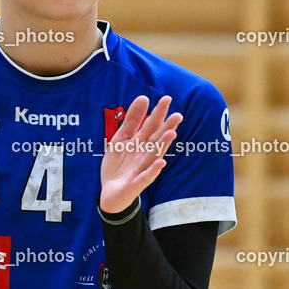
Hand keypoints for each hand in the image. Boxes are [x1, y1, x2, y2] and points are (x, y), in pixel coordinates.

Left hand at [99, 95, 181, 213]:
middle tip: (178, 115)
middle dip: (166, 127)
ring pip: (154, 155)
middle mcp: (144, 154)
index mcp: (141, 143)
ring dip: (163, 145)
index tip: (167, 98)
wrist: (110, 192)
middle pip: (156, 139)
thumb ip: (131, 120)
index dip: (158, 113)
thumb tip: (143, 97)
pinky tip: (161, 162)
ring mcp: (142, 169)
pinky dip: (153, 170)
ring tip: (172, 133)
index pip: (151, 126)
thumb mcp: (120, 139)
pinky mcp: (137, 184)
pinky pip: (146, 177)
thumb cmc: (119, 164)